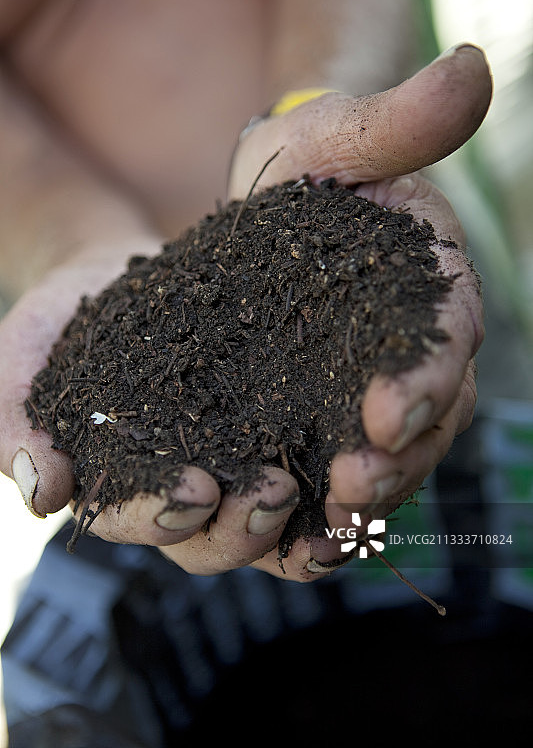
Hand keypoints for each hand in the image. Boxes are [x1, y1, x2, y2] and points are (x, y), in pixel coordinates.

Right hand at [0, 236, 305, 567]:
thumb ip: (16, 421)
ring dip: (303, 522)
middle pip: (213, 539)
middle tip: (272, 490)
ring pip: (270, 525)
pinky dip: (336, 487)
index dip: (163, 516)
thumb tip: (39, 491)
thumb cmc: (62, 324)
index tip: (192, 490)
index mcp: (123, 490)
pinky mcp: (277, 432)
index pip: (141, 521)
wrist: (117, 278)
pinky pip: (311, 477)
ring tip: (336, 496)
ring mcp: (234, 467)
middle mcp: (184, 493)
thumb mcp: (24, 360)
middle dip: (242, 526)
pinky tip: (366, 472)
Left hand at [226, 43, 491, 576]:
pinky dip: (322, 519)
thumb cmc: (301, 175)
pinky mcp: (320, 426)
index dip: (426, 377)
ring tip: (323, 526)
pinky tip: (296, 545)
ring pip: (386, 463)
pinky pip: (334, 481)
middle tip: (351, 480)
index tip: (388, 408)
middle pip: (425, 421)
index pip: (446, 341)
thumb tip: (473, 68)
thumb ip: (396, 122)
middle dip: (395, 456)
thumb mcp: (334, 140)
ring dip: (361, 499)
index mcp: (428, 292)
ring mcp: (367, 398)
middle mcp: (411, 355)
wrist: (258, 215)